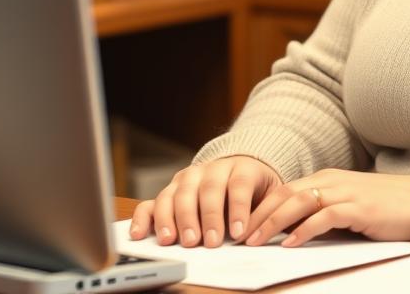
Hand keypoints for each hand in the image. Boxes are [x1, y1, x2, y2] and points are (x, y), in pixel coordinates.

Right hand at [129, 155, 281, 247]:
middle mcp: (211, 169)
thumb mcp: (268, 193)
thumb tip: (261, 233)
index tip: (238, 232)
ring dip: (175, 219)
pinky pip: (152, 201)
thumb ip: (265, 209)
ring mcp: (187, 178)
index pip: (239, 185)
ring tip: (175, 241)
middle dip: (206, 217)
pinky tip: (140, 234)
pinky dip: (144, 217)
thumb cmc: (254, 188)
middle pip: (207, 189)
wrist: (241, 167)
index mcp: (240, 167)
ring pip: (178, 194)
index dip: (238, 208)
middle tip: (207, 242)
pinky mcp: (169, 190)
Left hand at [243, 169, 409, 247]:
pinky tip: (289, 243)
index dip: (259, 209)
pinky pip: (324, 216)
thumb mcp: (349, 207)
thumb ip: (323, 213)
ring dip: (272, 222)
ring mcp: (345, 192)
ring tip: (253, 241)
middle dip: (257, 215)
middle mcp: (332, 180)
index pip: (284, 190)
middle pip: (284, 194)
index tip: (239, 228)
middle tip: (235, 237)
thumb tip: (292, 232)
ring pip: (298, 202)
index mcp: (327, 178)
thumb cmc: (387, 206)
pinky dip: (303, 229)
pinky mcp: (359, 207)